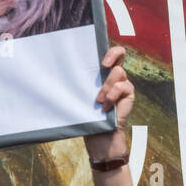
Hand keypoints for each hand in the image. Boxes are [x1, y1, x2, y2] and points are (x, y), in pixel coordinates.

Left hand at [85, 45, 133, 161]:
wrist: (100, 135)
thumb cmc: (88, 116)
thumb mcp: (81, 96)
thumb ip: (78, 83)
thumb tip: (56, 72)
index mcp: (103, 73)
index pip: (110, 53)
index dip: (109, 50)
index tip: (101, 60)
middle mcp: (115, 75)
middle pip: (120, 53)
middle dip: (112, 54)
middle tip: (103, 65)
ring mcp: (123, 83)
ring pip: (118, 72)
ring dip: (106, 86)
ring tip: (99, 101)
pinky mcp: (129, 93)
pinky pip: (122, 86)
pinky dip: (112, 96)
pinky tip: (106, 107)